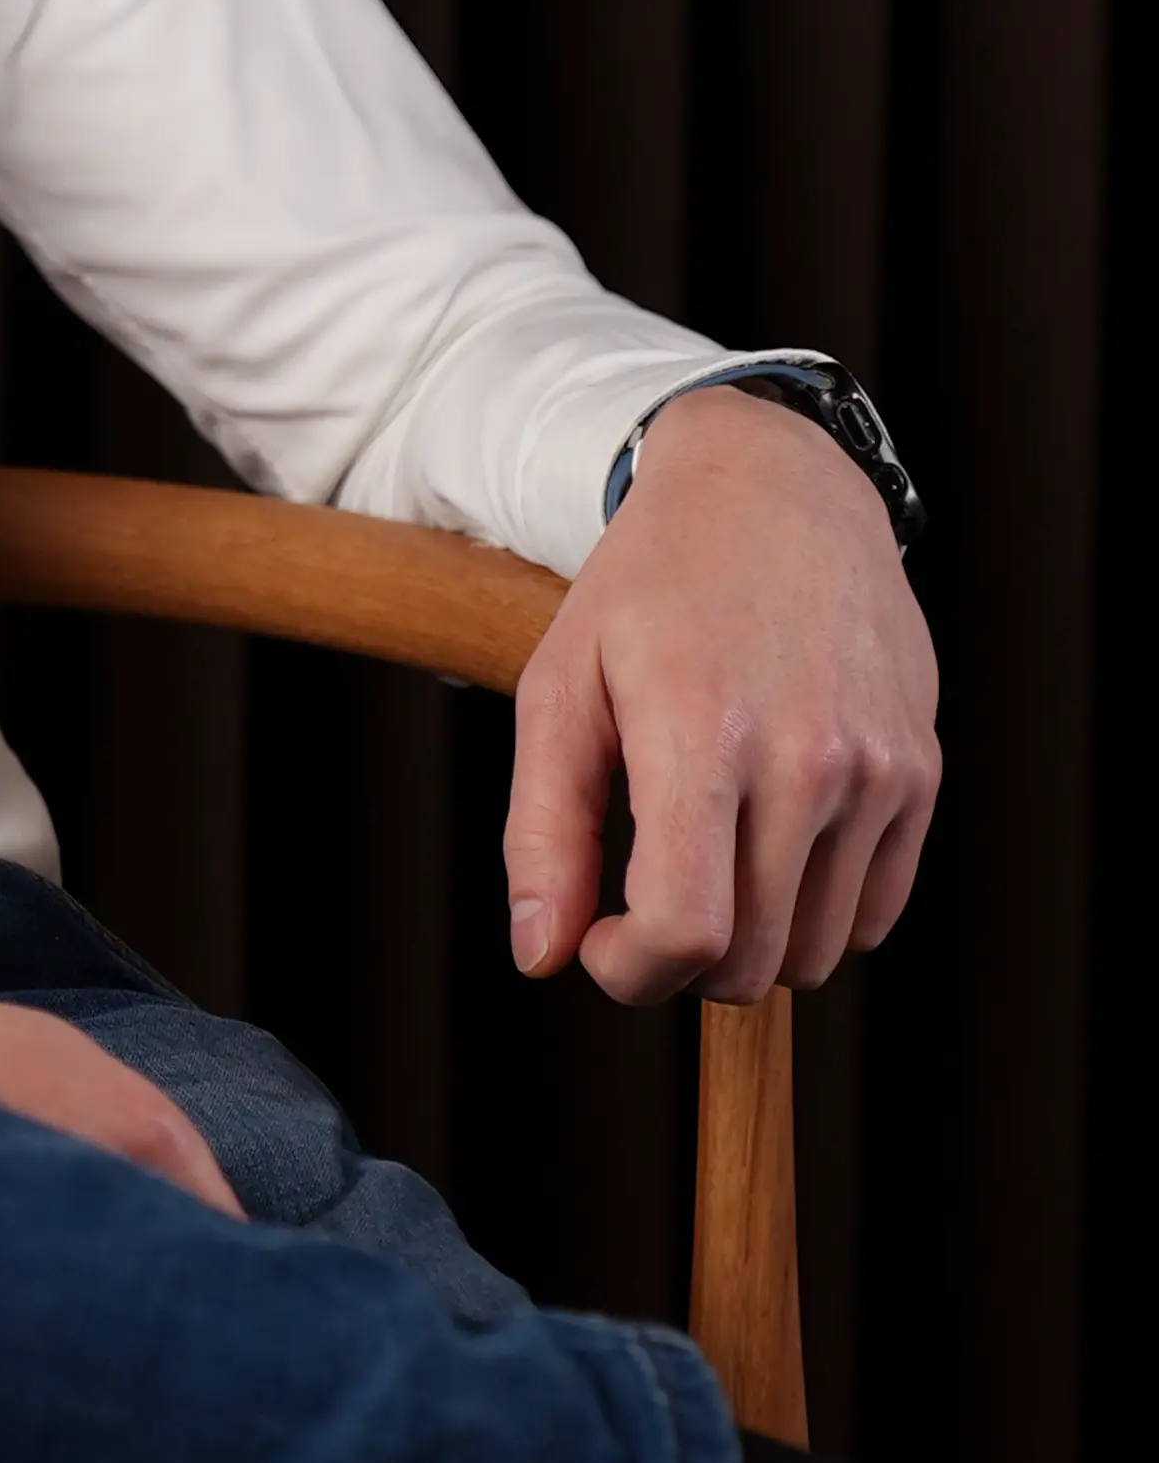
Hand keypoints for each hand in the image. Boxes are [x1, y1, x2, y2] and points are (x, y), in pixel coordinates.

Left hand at [505, 386, 940, 1004]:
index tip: (601, 944)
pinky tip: (769, 844)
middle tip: (640, 903)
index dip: (630, 972)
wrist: (774, 490)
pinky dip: (815, 913)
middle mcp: (806, 755)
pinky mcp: (920, 773)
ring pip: (815, 952)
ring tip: (704, 862)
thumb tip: (541, 958)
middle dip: (679, 965)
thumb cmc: (648, 589)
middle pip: (749, 959)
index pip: (685, 931)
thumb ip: (543, 831)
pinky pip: (873, 914)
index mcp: (701, 731)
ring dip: (749, 941)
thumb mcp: (560, 686)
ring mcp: (877, 767)